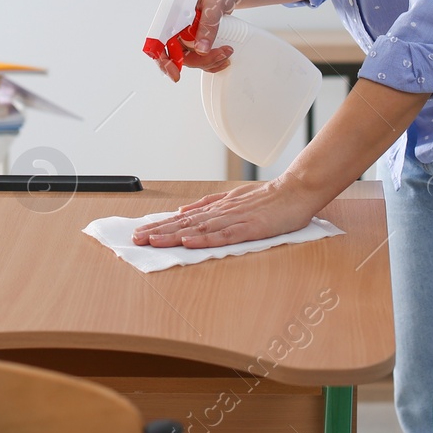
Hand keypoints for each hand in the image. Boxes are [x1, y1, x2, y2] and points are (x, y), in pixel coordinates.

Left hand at [131, 179, 320, 248]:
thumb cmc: (269, 199)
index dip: (161, 226)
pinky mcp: (250, 228)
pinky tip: (189, 242)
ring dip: (174, 236)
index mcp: (217, 208)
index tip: (140, 232)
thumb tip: (182, 212)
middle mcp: (221, 212)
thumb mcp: (234, 199)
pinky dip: (205, 239)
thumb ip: (208, 205)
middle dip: (159, 231)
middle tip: (136, 239)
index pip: (183, 219)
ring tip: (153, 241)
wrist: (296, 190)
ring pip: (199, 229)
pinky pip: (224, 235)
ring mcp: (235, 220)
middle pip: (184, 224)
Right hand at [151, 0, 239, 81]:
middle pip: (177, 54)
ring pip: (189, 58)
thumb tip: (201, 49)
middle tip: (221, 54)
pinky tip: (222, 58)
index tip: (175, 73)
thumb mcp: (215, 2)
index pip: (159, 40)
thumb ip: (208, 24)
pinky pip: (199, 56)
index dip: (163, 59)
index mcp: (173, 11)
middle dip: (199, 60)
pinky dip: (211, 61)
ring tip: (226, 52)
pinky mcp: (197, 36)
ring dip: (208, 61)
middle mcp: (176, 23)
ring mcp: (186, 31)